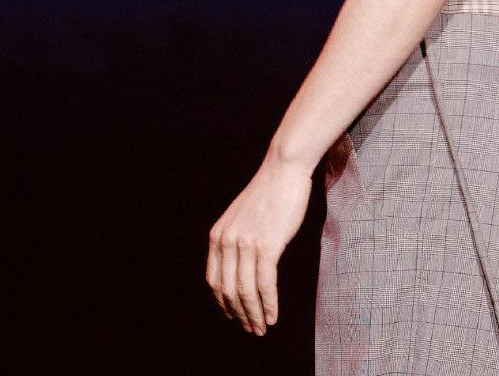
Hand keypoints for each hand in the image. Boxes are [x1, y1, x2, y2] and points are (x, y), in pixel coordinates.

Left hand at [206, 150, 313, 335]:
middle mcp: (227, 241)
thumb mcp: (242, 217)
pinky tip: (273, 315)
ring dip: (254, 314)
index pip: (215, 281)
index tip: (233, 316)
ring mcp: (246, 243)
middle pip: (228, 291)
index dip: (223, 303)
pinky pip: (265, 283)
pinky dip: (268, 304)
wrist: (284, 169)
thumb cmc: (269, 192)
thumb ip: (237, 240)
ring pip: (246, 291)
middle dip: (239, 315)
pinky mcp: (267, 245)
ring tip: (262, 327)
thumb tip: (241, 268)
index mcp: (218, 235)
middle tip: (251, 329)